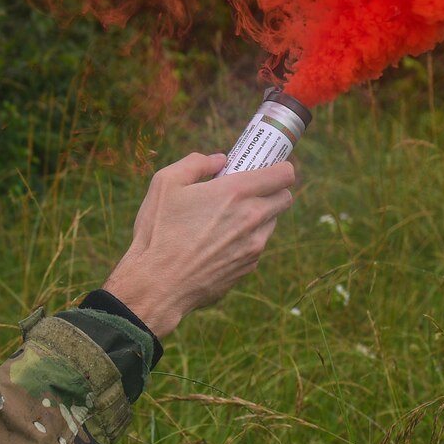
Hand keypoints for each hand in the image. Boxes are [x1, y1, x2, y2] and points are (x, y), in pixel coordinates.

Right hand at [101, 152, 298, 339]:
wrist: (157, 283)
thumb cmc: (159, 231)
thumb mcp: (166, 183)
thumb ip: (196, 163)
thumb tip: (220, 160)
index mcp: (236, 192)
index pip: (284, 175)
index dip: (278, 167)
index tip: (264, 167)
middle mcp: (252, 218)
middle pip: (285, 198)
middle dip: (272, 189)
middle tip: (246, 190)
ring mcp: (254, 246)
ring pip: (271, 222)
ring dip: (259, 215)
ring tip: (226, 218)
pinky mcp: (248, 267)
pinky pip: (257, 245)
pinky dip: (245, 239)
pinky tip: (217, 242)